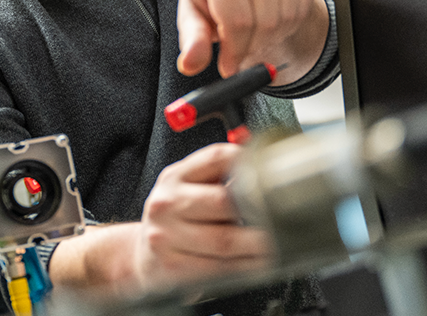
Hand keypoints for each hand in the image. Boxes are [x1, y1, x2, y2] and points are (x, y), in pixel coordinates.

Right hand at [131, 142, 271, 291]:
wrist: (142, 259)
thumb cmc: (174, 223)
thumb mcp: (187, 190)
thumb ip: (218, 177)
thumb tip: (264, 170)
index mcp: (174, 177)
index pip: (216, 158)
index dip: (248, 164)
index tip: (272, 175)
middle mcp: (166, 203)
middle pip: (223, 201)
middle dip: (258, 212)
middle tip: (284, 217)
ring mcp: (166, 236)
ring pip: (224, 239)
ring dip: (258, 245)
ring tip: (278, 245)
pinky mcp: (173, 267)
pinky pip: (218, 267)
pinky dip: (245, 267)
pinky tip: (258, 264)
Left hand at [177, 0, 327, 84]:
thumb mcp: (194, 15)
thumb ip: (193, 40)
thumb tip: (189, 64)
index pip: (237, 19)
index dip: (235, 51)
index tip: (229, 68)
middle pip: (265, 22)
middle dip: (252, 47)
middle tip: (241, 51)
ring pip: (285, 19)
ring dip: (270, 38)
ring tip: (252, 32)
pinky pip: (302, 10)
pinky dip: (288, 26)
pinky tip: (270, 20)